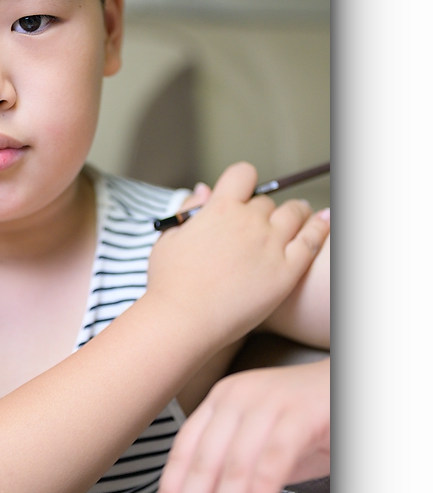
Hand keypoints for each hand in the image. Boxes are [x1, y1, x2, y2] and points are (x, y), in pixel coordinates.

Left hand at [144, 358, 329, 492]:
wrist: (354, 386)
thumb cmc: (311, 415)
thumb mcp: (263, 445)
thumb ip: (235, 472)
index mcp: (221, 403)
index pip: (183, 452)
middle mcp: (236, 398)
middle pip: (202, 462)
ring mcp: (266, 403)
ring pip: (234, 465)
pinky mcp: (298, 413)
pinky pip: (273, 455)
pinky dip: (261, 488)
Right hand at [146, 163, 330, 351]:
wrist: (184, 318)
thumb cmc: (170, 283)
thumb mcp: (169, 238)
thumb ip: (189, 210)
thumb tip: (203, 190)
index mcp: (219, 208)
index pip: (243, 174)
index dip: (244, 181)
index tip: (243, 194)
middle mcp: (249, 221)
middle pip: (267, 202)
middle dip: (263, 211)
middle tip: (262, 225)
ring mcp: (270, 244)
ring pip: (295, 214)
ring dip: (296, 213)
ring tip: (299, 217)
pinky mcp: (287, 269)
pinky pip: (312, 241)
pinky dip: (318, 229)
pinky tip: (322, 225)